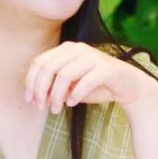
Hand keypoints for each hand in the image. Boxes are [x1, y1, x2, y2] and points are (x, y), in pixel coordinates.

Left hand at [24, 41, 157, 113]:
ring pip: (64, 75)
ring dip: (56, 95)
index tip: (29, 100)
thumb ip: (54, 88)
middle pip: (48, 67)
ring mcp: (93, 57)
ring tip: (56, 109)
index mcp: (67, 49)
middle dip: (41, 89)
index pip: (40, 62)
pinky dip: (76, 94)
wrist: (128, 86)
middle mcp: (78, 48)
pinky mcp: (106, 68)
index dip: (31, 82)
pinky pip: (85, 81)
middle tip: (41, 107)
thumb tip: (37, 98)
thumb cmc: (96, 85)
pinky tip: (72, 104)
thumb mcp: (71, 87)